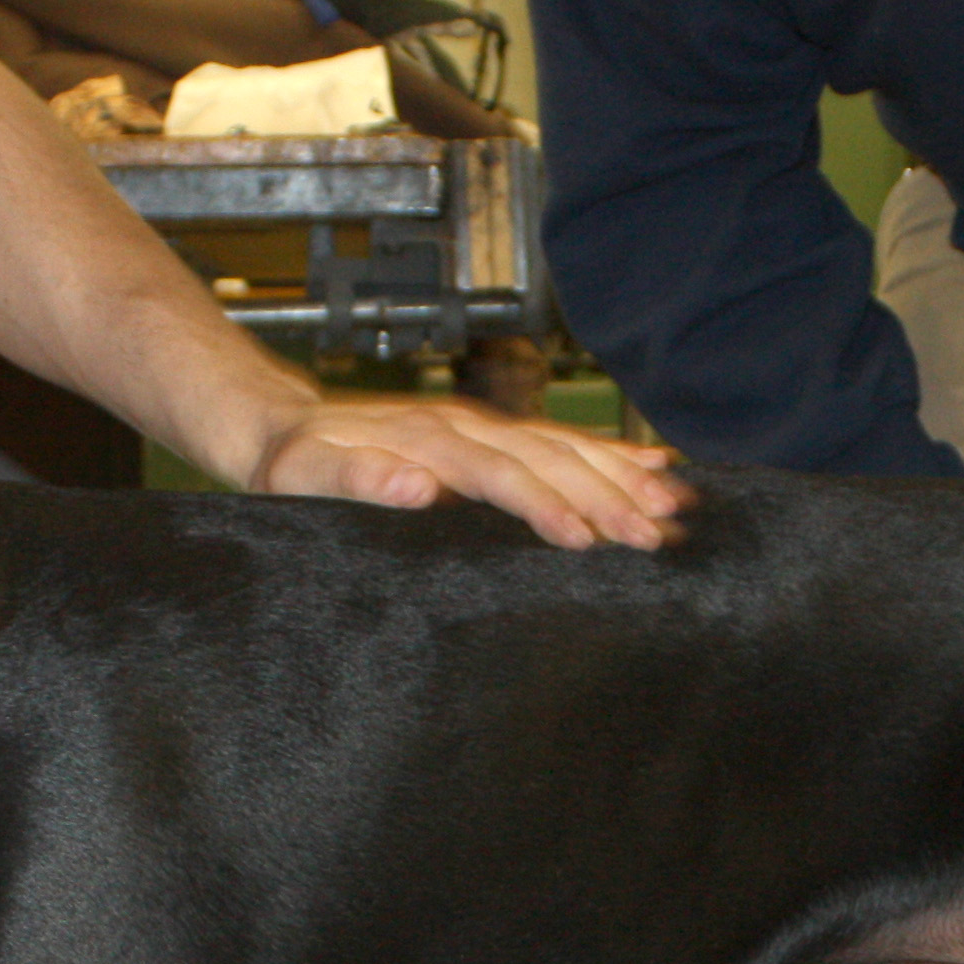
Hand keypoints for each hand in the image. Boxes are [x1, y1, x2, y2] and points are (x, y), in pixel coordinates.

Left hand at [250, 395, 691, 551]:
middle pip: (551, 459)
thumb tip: (415, 484)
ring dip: (624, 475)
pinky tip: (656, 466)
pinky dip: (612, 454)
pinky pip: (563, 442)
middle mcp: (467, 427)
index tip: (586, 538)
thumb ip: (356, 477)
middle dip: (608, 496)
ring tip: (679, 504)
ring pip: (568, 447)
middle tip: (657, 535)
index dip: (545, 505)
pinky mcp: (494, 435)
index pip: (500, 475)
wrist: (285, 426)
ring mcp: (485, 428)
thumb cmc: (293, 465)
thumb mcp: (303, 476)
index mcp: (429, 440)